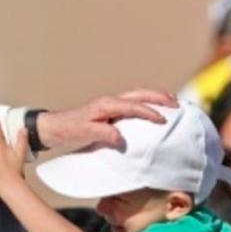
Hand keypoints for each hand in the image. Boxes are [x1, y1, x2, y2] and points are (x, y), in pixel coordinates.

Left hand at [37, 89, 174, 146]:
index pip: (133, 106)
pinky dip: (145, 101)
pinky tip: (152, 107)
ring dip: (154, 96)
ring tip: (171, 101)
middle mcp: (109, 100)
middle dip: (159, 97)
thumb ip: (102, 133)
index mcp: (106, 105)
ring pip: (137, 95)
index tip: (163, 120)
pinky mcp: (109, 108)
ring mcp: (110, 103)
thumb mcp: (83, 132)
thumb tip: (120, 137)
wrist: (53, 126)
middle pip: (140, 94)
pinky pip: (132, 101)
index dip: (149, 113)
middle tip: (176, 104)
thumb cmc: (68, 129)